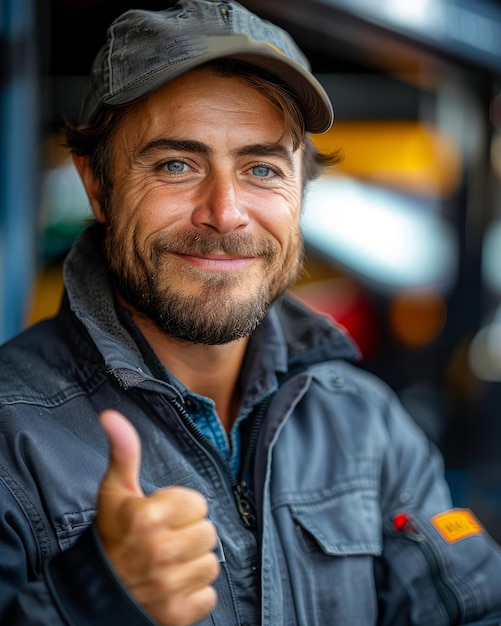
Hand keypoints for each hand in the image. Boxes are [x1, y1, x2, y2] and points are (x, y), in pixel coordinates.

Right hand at [97, 410, 218, 625]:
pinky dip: (194, 593)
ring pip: (211, 564)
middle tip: (165, 541)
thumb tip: (111, 414)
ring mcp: (168, 587)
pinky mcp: (176, 615)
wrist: (95, 593)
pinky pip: (208, 596)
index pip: (198, 504)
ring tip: (168, 564)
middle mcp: (159, 552)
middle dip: (190, 534)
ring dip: (193, 564)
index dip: (180, 508)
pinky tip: (172, 587)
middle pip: (208, 533)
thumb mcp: (114, 491)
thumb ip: (123, 451)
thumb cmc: (110, 535)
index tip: (160, 516)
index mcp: (147, 518)